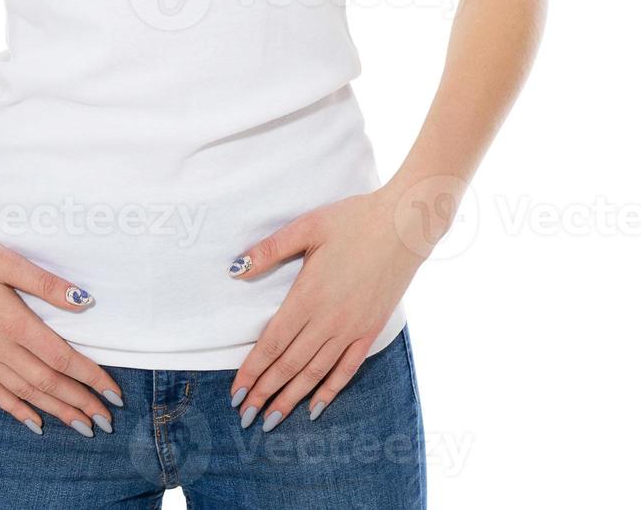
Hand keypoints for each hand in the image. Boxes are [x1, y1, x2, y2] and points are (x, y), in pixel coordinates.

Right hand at [0, 230, 121, 435]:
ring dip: (55, 411)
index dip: (91, 377)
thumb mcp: (6, 260)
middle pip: (47, 383)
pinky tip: (34, 423)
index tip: (114, 393)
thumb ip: (46, 284)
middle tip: (107, 421)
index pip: (62, 358)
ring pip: (24, 393)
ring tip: (81, 427)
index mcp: (13, 322)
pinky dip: (16, 409)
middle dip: (80, 403)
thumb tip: (84, 301)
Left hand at [228, 185, 430, 430]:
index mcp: (308, 296)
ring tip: (272, 420)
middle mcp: (328, 319)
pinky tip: (316, 408)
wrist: (405, 224)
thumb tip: (234, 268)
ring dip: (291, 398)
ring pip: (316, 372)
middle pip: (290, 365)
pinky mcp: (371, 329)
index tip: (235, 393)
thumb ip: (270, 250)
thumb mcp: (308, 227)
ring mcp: (352, 327)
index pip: (272, 344)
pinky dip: (331, 390)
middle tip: (245, 416)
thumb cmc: (355, 220)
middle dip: (265, 393)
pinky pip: (348, 367)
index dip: (252, 371)